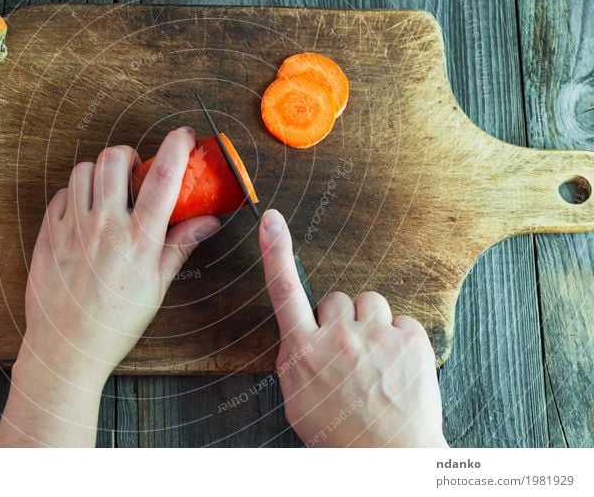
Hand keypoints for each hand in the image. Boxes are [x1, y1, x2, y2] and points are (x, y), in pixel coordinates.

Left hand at [0, 127, 219, 445]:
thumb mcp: (157, 286)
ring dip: (99, 171)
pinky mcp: (48, 233)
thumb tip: (208, 221)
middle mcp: (105, 227)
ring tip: (108, 189)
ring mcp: (72, 228)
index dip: (176, 148)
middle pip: (114, 160)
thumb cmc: (116, 323)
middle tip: (135, 169)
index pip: (163, 178)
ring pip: (83, 170)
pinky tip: (84, 210)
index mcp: (139, 240)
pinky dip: (75, 193)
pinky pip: (61, 194)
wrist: (67, 348)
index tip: (183, 136)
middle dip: (128, 155)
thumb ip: (180, 246)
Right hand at [259, 209, 447, 447]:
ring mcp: (377, 338)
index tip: (270, 220)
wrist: (389, 459)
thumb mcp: (297, 397)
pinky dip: (400, 338)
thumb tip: (301, 333)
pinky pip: (402, 320)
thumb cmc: (339, 433)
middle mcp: (338, 338)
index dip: (275, 251)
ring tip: (374, 358)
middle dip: (341, 318)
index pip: (284, 290)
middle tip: (349, 352)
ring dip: (371, 323)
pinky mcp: (410, 341)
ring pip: (370, 302)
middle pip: (337, 298)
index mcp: (304, 351)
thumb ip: (295, 357)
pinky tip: (396, 366)